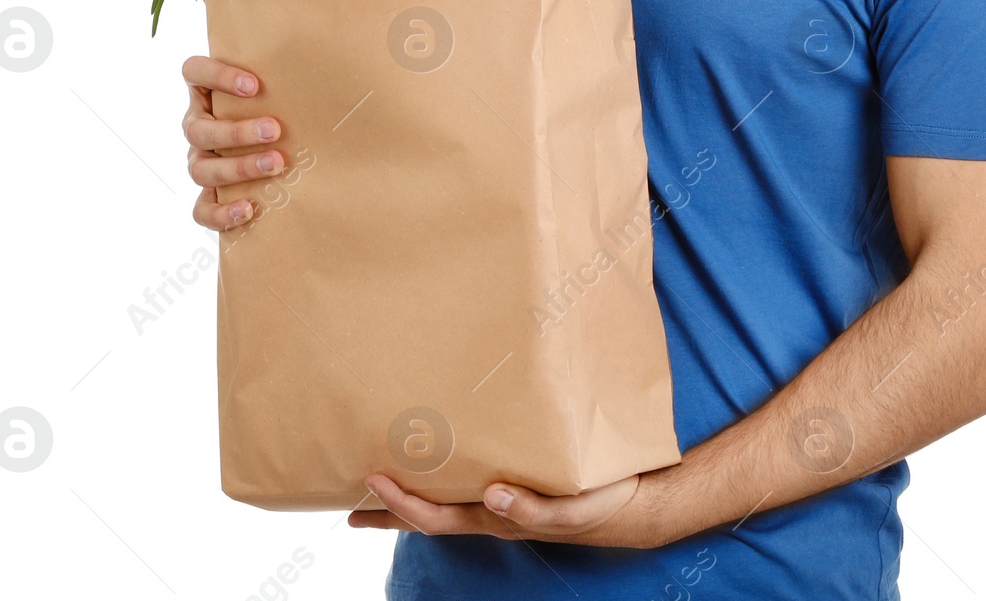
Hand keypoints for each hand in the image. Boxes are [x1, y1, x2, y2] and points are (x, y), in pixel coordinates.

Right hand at [181, 0, 283, 230]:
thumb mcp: (268, 53)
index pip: (193, 72)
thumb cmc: (274, 90)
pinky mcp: (213, 197)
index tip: (256, 84)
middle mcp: (199, 123)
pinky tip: (252, 209)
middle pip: (198, 127)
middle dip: (236, 129)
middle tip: (278, 129)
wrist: (288, 142)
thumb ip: (246, 16)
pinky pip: (202, 211)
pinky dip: (222, 213)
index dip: (219, 75)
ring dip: (236, 168)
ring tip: (279, 165)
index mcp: (207, 87)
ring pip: (200, 168)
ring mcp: (202, 161)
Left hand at [347, 469, 672, 549]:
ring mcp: (503, 505)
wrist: (633, 504)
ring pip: (445, 505)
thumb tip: (491, 495)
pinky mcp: (517, 487)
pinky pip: (469, 489)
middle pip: (429, 517)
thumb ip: (532, 506)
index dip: (401, 503)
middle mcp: (492, 513)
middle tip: (352, 501)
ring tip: (379, 488)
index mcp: (498, 517)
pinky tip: (440, 466)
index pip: (437, 516)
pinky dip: (445, 483)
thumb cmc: (601, 503)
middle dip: (390, 512)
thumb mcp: (571, 508)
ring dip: (409, 502)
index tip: (371, 481)